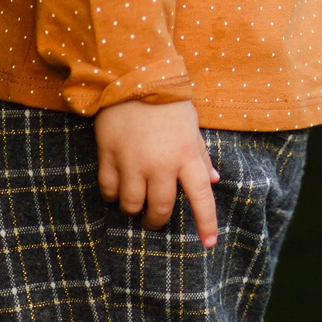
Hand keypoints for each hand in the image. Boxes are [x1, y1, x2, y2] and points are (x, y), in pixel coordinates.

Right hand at [93, 98, 219, 246]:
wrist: (134, 78)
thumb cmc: (168, 104)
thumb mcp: (192, 128)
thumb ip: (201, 156)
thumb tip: (214, 181)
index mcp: (187, 155)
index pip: (201, 197)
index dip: (206, 223)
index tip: (208, 244)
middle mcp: (161, 163)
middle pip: (160, 209)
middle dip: (157, 221)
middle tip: (154, 221)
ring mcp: (133, 161)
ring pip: (131, 205)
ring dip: (133, 209)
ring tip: (133, 201)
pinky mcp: (109, 156)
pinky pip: (108, 190)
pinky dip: (112, 194)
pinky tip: (116, 188)